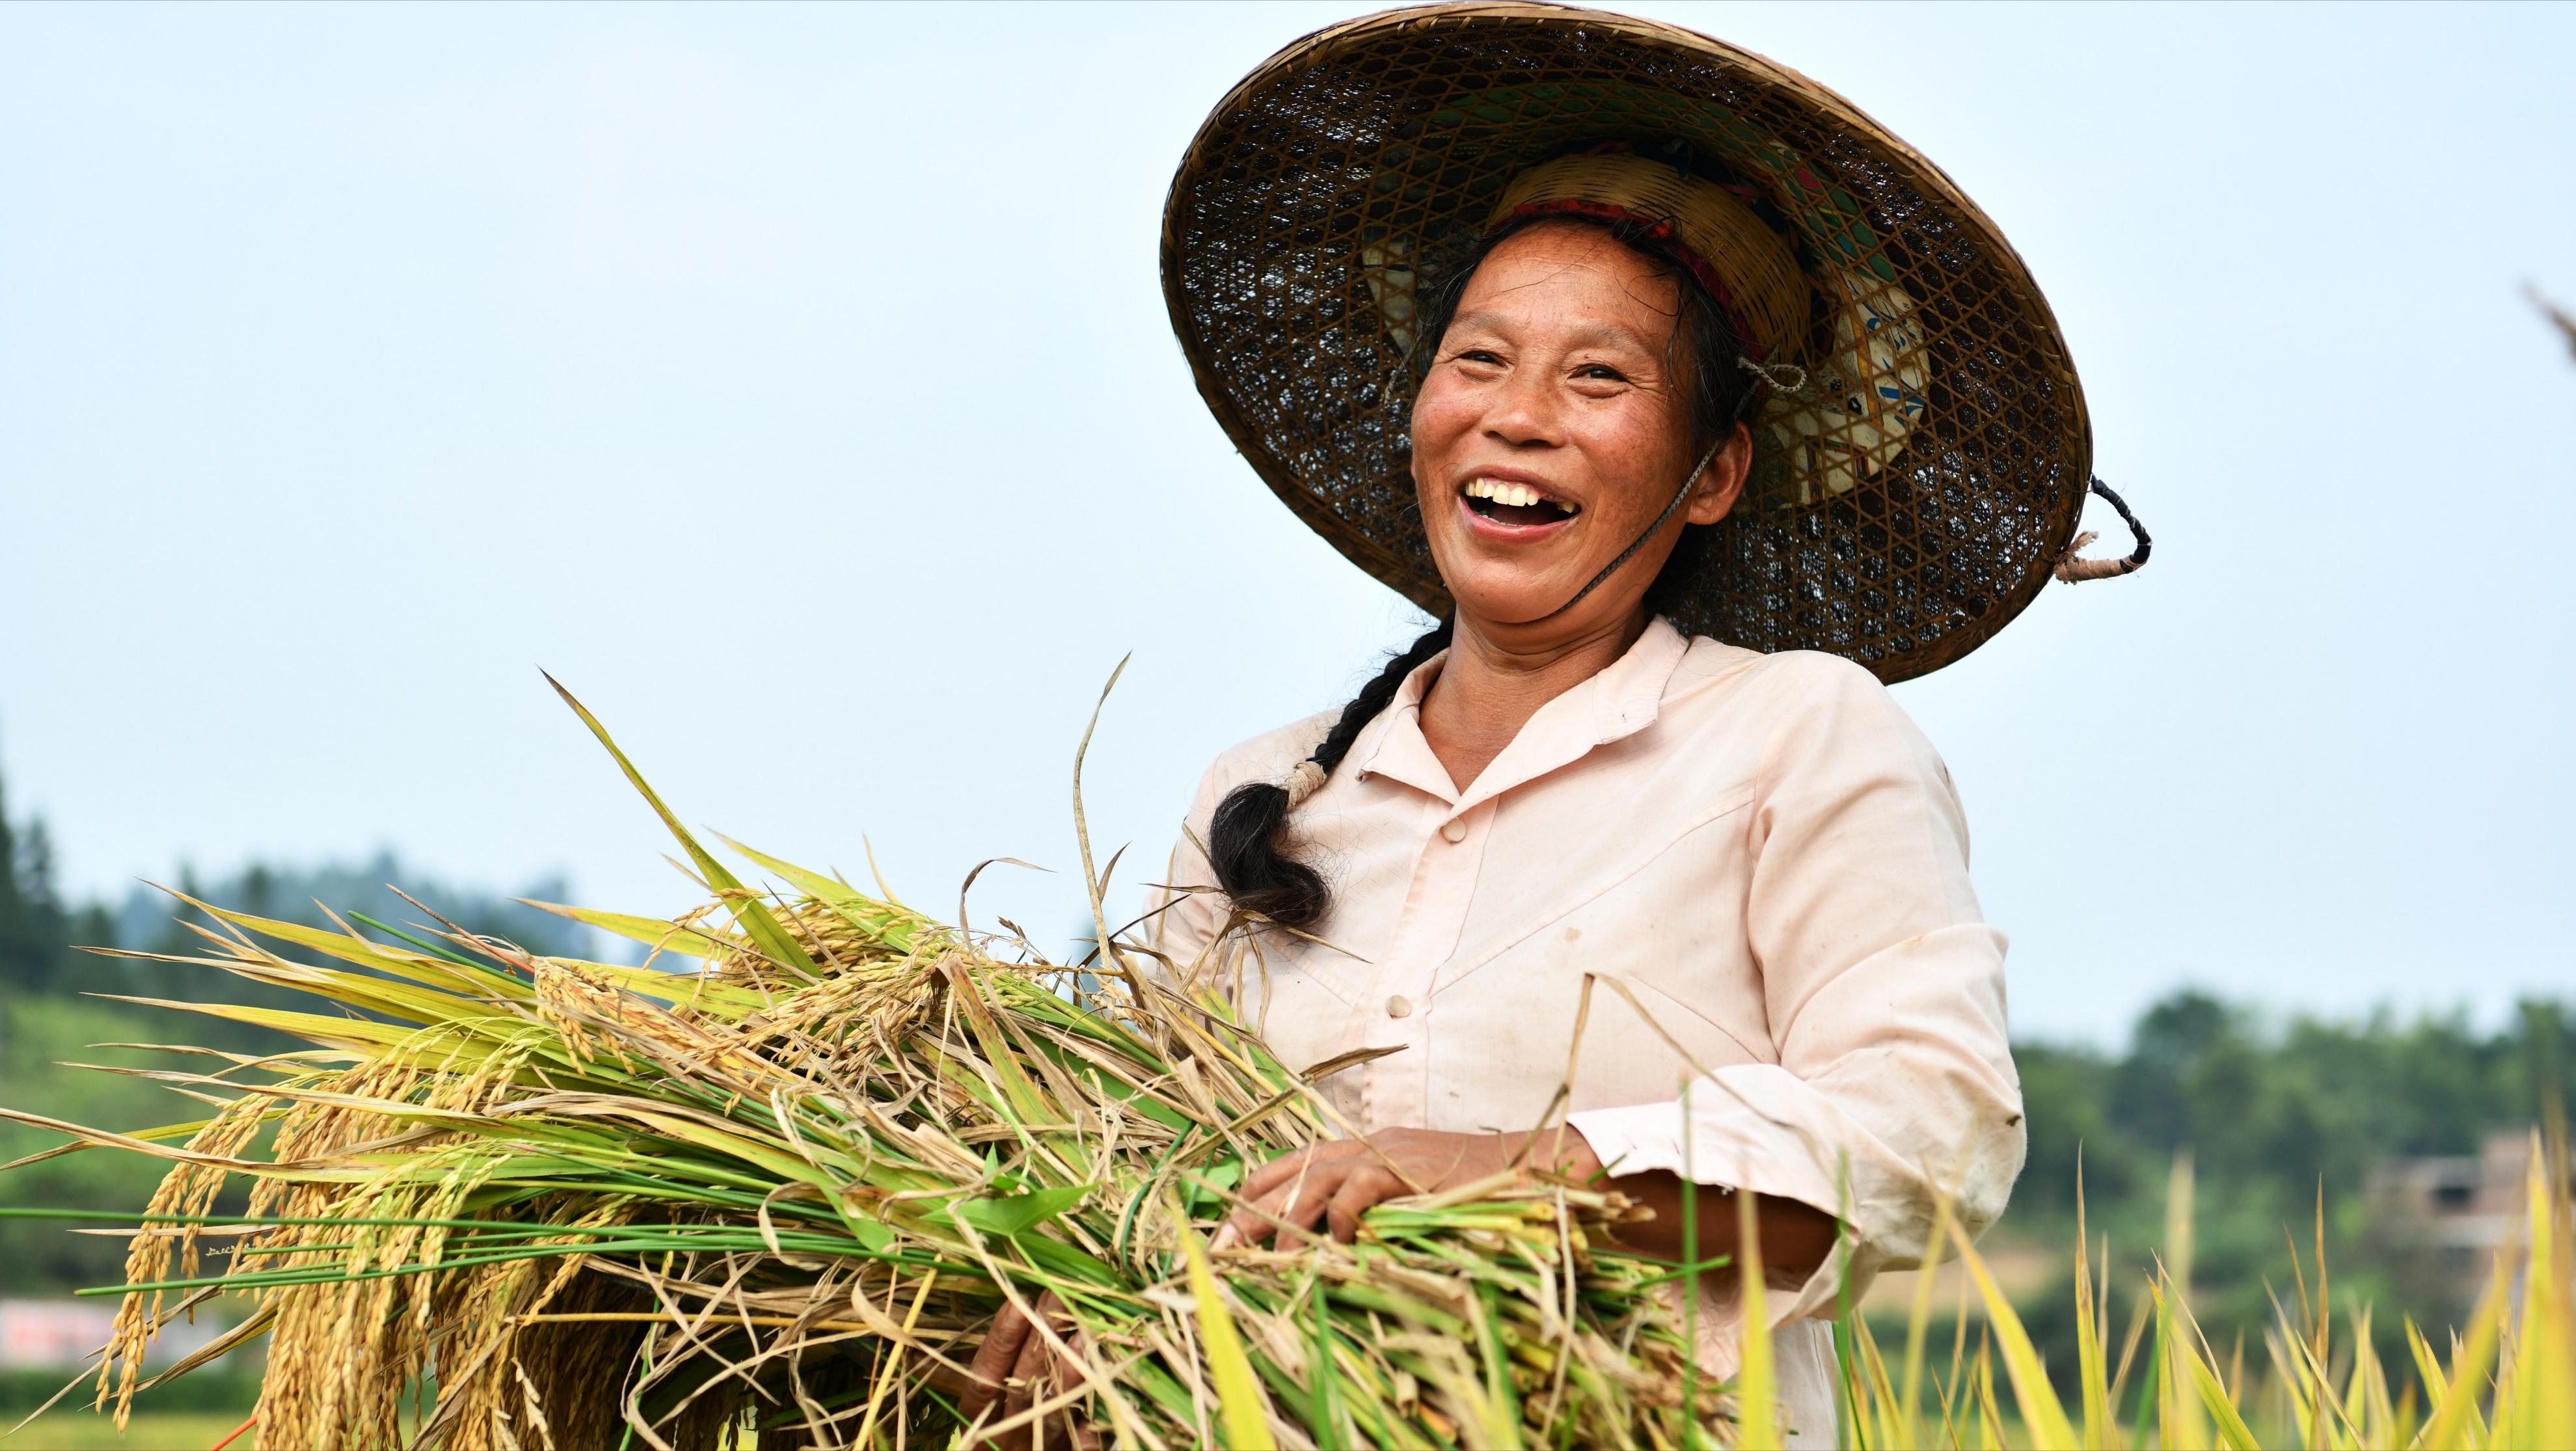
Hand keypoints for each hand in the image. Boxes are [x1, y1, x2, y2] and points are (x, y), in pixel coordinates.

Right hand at [958, 1290, 1099, 1450]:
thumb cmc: (1000, 1426)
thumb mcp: (986, 1399)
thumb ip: (994, 1364)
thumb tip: (1012, 1310)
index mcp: (980, 1416)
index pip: (986, 1375)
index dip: (1001, 1339)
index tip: (1018, 1301)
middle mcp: (1007, 1434)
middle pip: (1024, 1384)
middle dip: (1041, 1337)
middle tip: (1057, 1294)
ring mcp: (1039, 1448)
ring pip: (1054, 1410)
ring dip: (1068, 1371)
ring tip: (1082, 1333)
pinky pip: (1083, 1441)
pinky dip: (1093, 1415)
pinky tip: (1104, 1383)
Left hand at [1217, 1126, 1599, 1247]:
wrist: (1522, 1167)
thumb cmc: (1468, 1190)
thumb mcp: (1406, 1195)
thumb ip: (1369, 1209)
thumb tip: (1332, 1248)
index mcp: (1357, 1149)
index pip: (1288, 1165)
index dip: (1252, 1196)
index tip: (1225, 1232)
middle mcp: (1361, 1145)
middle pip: (1287, 1172)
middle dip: (1249, 1212)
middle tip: (1222, 1249)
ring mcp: (1381, 1153)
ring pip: (1312, 1183)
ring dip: (1285, 1225)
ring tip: (1267, 1263)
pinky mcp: (1402, 1168)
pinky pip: (1355, 1193)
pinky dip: (1340, 1221)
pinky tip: (1337, 1248)